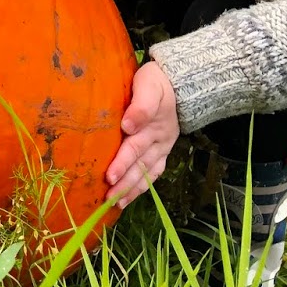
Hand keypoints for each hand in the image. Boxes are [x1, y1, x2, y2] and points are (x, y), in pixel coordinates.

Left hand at [106, 60, 179, 208]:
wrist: (179, 84)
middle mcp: (158, 140)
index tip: (109, 175)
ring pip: (146, 173)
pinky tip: (127, 198)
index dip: (122, 162)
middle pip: (140, 164)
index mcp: (153, 125)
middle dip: (124, 182)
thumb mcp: (148, 85)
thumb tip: (127, 125)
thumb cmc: (156, 83)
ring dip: (131, 189)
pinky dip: (141, 188)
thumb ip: (140, 106)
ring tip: (115, 203)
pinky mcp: (163, 153)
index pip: (135, 146)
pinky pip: (153, 173)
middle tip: (108, 196)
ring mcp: (162, 148)